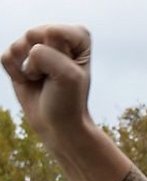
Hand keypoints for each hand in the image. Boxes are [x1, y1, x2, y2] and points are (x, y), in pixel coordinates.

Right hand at [1, 25, 93, 146]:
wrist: (57, 123)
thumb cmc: (68, 100)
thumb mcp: (68, 76)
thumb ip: (48, 54)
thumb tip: (26, 49)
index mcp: (79, 36)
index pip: (56, 31)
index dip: (59, 55)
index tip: (71, 72)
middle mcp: (57, 36)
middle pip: (34, 35)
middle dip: (41, 61)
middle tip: (54, 77)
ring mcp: (37, 45)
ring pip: (18, 45)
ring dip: (28, 68)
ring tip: (42, 79)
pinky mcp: (19, 57)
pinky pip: (6, 56)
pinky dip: (15, 72)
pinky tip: (29, 81)